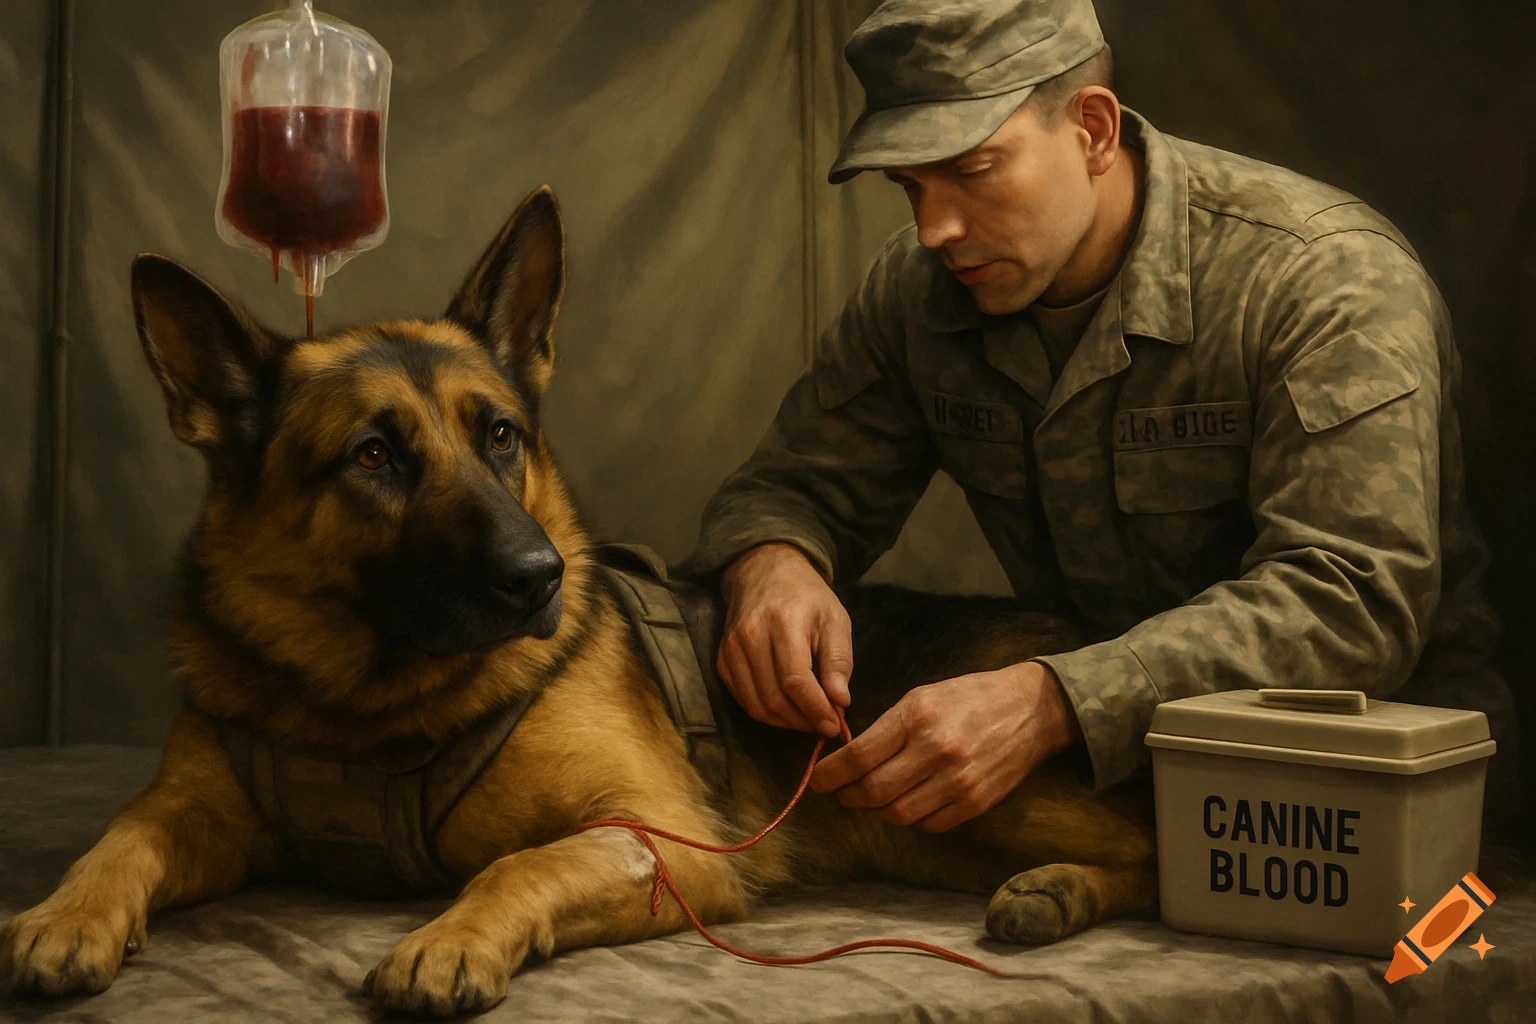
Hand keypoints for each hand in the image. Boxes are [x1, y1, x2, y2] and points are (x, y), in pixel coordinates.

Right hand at [717, 542, 851, 736]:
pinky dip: (765, 712)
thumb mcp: (835, 620)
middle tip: (822, 725)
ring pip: (756, 704)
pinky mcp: (723, 658)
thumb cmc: (807, 597)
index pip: (796, 679)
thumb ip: (838, 660)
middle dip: (802, 720)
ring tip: (806, 720)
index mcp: (784, 622)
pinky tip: (785, 711)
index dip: (815, 709)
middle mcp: (751, 635)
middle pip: (774, 696)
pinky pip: (742, 698)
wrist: (765, 571)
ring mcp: (732, 648)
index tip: (833, 726)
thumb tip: (840, 702)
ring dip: (784, 722)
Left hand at [809, 661, 1081, 832]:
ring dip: (877, 810)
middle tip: (840, 792)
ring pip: (898, 814)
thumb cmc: (970, 697)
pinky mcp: (977, 802)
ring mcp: (959, 780)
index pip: (858, 756)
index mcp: (917, 716)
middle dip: (847, 796)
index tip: (818, 779)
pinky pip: (929, 824)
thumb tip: (849, 757)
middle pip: (873, 792)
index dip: (830, 774)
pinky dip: (911, 818)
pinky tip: (908, 801)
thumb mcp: (924, 696)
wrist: (1031, 709)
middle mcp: (937, 750)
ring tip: (871, 797)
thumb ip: (888, 727)